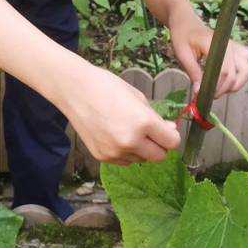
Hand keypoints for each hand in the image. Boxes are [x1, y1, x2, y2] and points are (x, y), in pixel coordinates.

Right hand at [63, 63, 180, 165]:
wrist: (75, 90)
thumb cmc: (107, 86)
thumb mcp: (138, 97)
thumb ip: (156, 118)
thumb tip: (170, 130)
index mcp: (143, 123)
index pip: (172, 142)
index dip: (171, 136)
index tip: (166, 130)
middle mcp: (130, 141)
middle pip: (159, 156)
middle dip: (159, 145)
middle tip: (150, 132)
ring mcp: (115, 152)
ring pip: (141, 160)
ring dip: (141, 150)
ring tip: (127, 129)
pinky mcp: (102, 157)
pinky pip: (124, 161)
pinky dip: (125, 152)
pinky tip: (115, 134)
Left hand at [169, 9, 247, 98]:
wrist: (186, 21)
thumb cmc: (182, 36)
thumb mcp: (182, 54)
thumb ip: (193, 72)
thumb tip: (199, 92)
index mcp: (215, 44)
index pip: (224, 71)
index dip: (217, 87)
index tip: (204, 94)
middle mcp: (229, 44)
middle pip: (237, 73)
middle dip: (225, 88)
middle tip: (210, 94)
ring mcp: (235, 46)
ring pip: (247, 69)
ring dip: (238, 84)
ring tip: (222, 89)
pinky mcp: (237, 48)